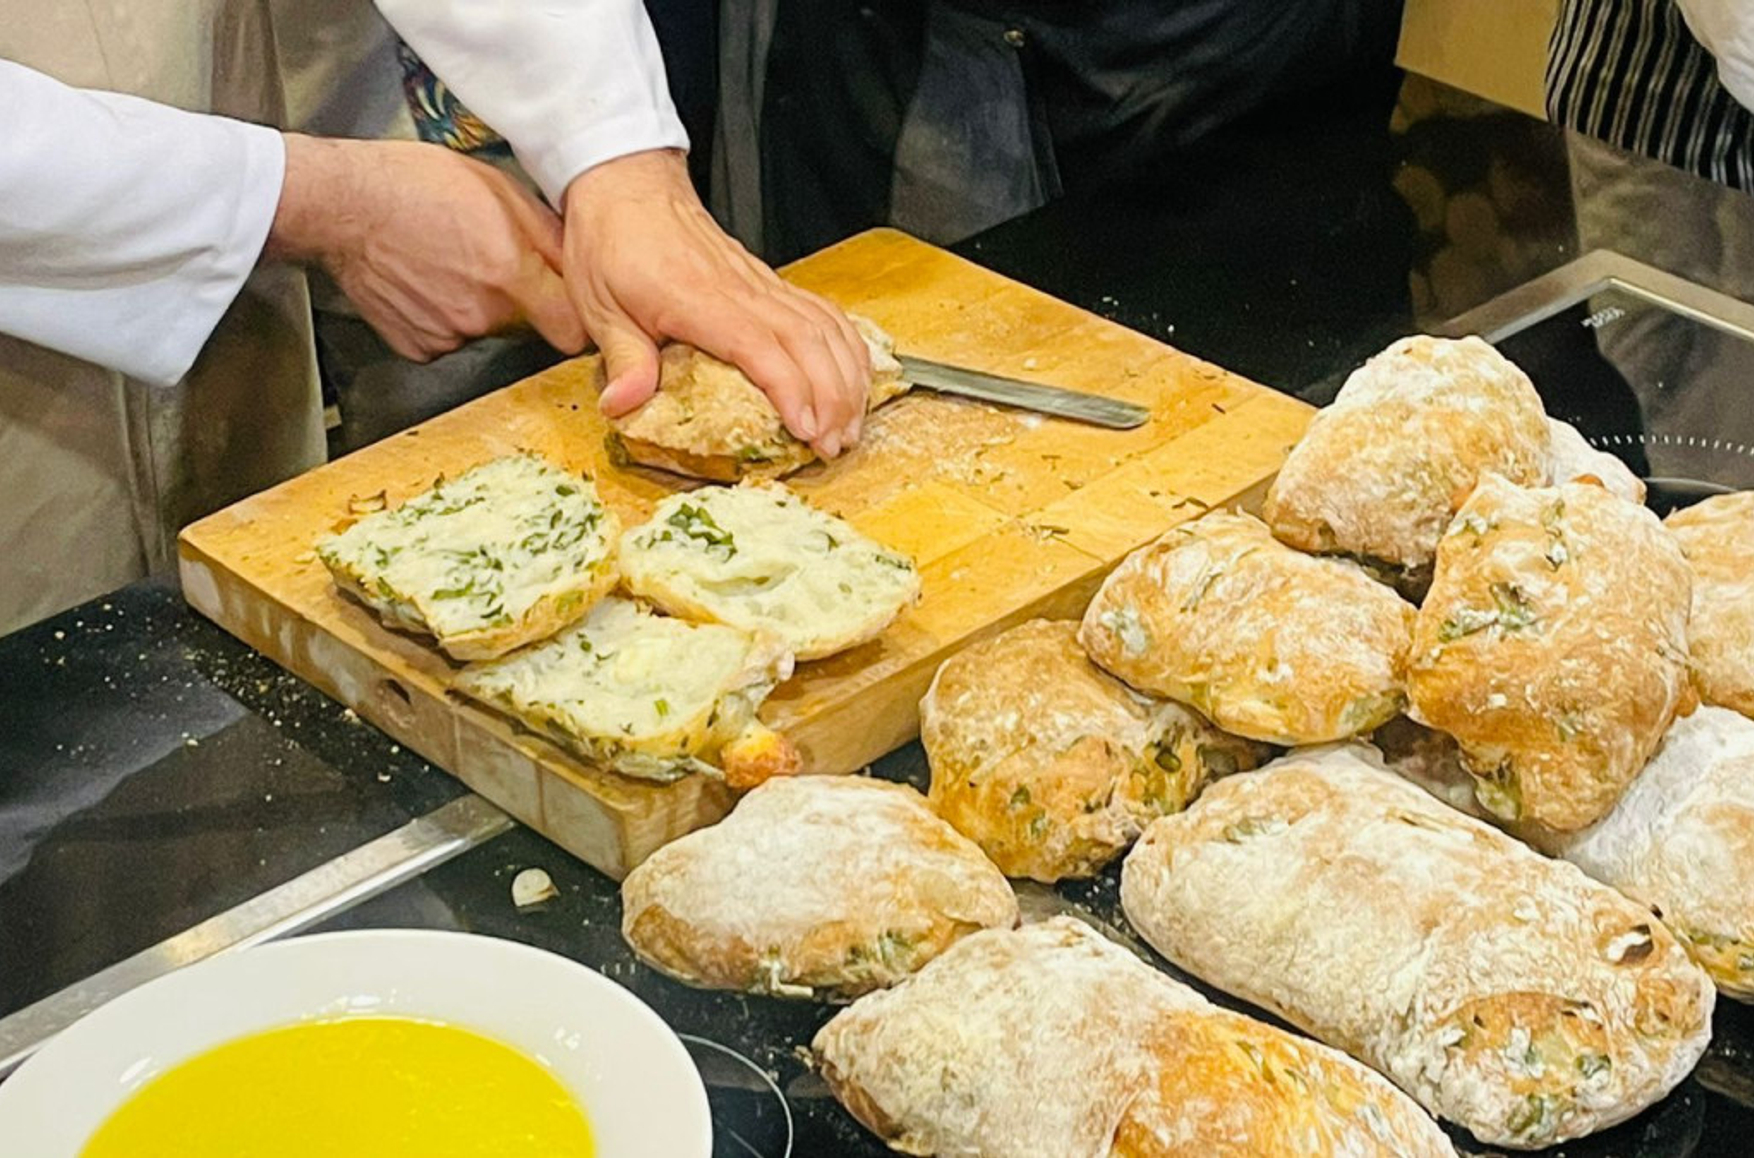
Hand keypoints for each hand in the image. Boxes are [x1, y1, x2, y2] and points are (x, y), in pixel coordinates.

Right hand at [267, 134, 585, 361]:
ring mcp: (448, 335)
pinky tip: (425, 282)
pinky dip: (441, 317)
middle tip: (489, 262)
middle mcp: (482, 313)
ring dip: (477, 306)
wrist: (343, 204)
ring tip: (450, 264)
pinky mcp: (418, 346)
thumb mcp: (498, 188)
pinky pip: (447, 338)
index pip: (571, 331)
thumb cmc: (415, 184)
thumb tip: (580, 261)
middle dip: (520, 301)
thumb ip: (546, 233)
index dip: (574, 321)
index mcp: (510, 274)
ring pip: (485, 330)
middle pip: (525, 327)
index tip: (568, 309)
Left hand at [561, 149, 869, 457]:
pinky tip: (856, 378)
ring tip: (849, 425)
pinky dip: (848, 347)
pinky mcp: (772, 284)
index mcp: (699, 298)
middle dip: (832, 398)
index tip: (806, 429)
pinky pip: (825, 314)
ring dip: (847, 379)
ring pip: (826, 328)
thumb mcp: (600, 307)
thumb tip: (622, 405)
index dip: (791, 389)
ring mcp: (763, 284)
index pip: (760, 346)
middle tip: (833, 445)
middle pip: (809, 342)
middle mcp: (742, 290)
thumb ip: (622, 360)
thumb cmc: (614, 245)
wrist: (628, 189)